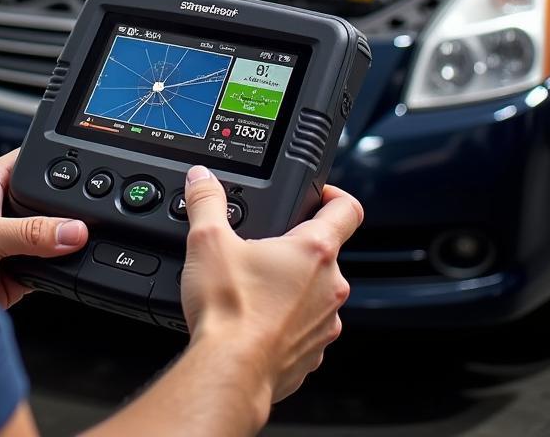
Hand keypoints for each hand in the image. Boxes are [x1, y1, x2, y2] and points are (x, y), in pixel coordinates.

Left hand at [0, 149, 88, 308]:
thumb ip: (31, 232)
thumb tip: (72, 230)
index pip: (32, 162)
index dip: (56, 165)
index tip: (84, 173)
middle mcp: (3, 208)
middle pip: (47, 201)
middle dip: (64, 211)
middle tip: (83, 219)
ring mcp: (13, 240)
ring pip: (51, 234)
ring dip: (61, 244)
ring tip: (75, 245)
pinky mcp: (20, 270)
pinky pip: (50, 265)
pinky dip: (59, 269)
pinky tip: (63, 268)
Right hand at [180, 167, 362, 403]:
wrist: (229, 371)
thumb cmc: (229, 311)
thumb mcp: (208, 240)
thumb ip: (206, 201)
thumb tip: (202, 179)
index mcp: (314, 251)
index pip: (347, 209)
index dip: (334, 195)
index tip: (319, 196)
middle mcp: (330, 287)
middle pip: (324, 254)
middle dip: (294, 248)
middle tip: (261, 249)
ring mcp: (325, 324)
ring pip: (315, 293)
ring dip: (291, 287)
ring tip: (254, 288)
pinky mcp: (312, 354)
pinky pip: (305, 328)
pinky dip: (285, 322)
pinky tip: (255, 321)